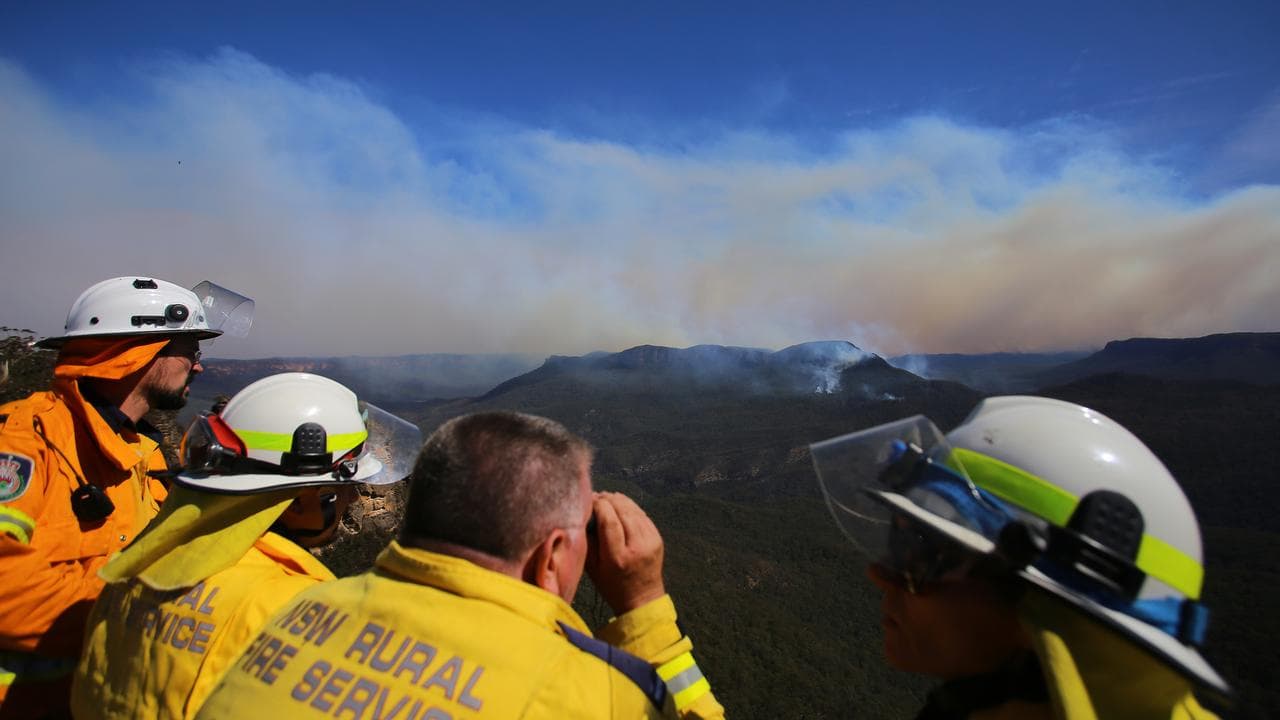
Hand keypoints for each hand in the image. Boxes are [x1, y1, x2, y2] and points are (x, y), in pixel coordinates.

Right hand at [585, 492, 665, 613]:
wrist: (642, 599)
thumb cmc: (612, 586)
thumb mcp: (592, 568)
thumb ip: (588, 541)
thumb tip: (585, 515)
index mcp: (618, 557)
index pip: (609, 521)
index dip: (599, 505)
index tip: (589, 500)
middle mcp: (637, 547)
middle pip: (623, 511)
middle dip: (608, 500)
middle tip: (596, 496)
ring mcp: (651, 541)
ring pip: (634, 510)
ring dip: (619, 500)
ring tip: (607, 498)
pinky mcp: (657, 538)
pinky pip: (642, 515)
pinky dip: (630, 507)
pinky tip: (620, 505)